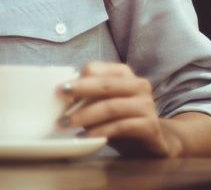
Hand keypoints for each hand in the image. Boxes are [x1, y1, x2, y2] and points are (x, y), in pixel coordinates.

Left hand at [57, 61, 184, 156]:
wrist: (151, 142)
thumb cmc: (121, 119)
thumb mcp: (104, 104)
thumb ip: (89, 97)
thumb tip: (61, 97)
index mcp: (124, 74)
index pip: (96, 68)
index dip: (77, 79)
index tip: (59, 91)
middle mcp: (138, 85)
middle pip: (105, 85)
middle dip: (79, 92)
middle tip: (60, 101)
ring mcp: (147, 105)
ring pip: (111, 107)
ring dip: (85, 116)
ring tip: (65, 124)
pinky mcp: (150, 126)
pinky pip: (121, 126)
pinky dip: (100, 131)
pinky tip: (85, 136)